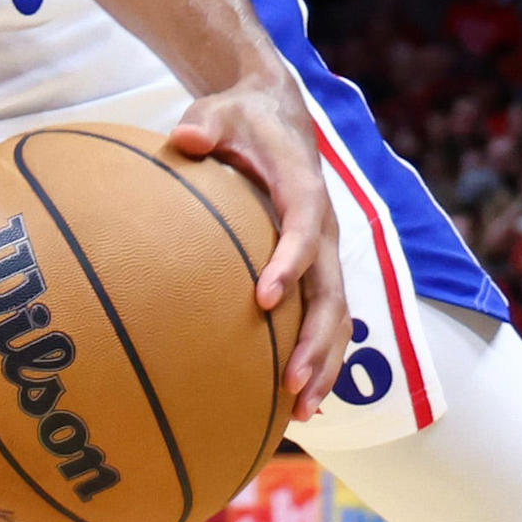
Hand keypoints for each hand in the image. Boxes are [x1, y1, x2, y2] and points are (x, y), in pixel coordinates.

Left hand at [162, 80, 350, 421]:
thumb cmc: (241, 118)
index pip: (304, 228)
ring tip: (301, 411)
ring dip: (324, 363)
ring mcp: (326, 251)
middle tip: (291, 383)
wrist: (278, 113)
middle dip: (316, 340)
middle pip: (332, 291)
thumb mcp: (219, 110)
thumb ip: (205, 124)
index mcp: (304, 188)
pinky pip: (325, 317)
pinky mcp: (318, 267)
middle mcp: (325, 226)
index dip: (290, 263)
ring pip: (337, 315)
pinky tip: (296, 400)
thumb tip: (184, 137)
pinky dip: (318, 357)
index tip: (263, 298)